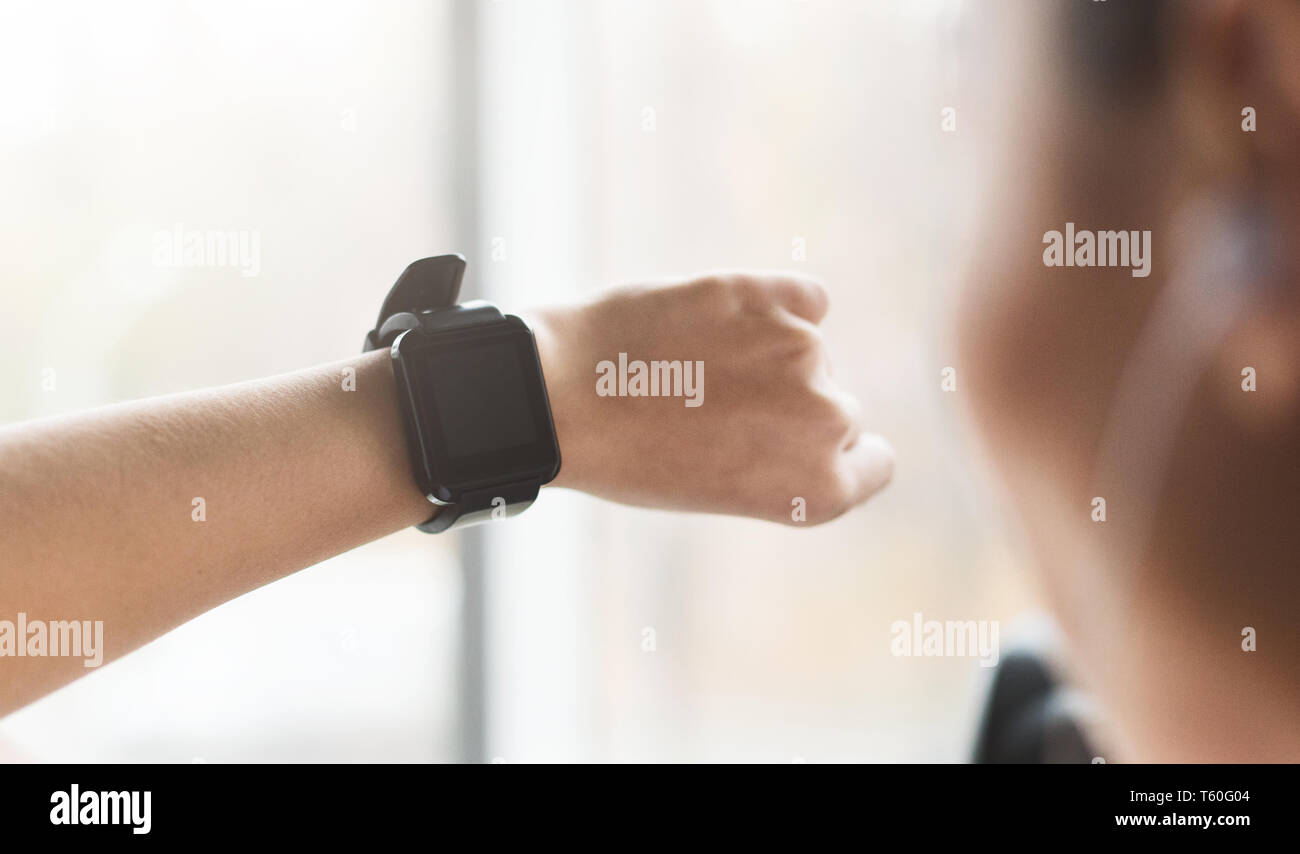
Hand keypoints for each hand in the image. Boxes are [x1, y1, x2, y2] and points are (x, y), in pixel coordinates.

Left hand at [529, 273, 892, 524]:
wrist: (562, 399)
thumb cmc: (633, 458)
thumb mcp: (724, 488)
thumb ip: (790, 459)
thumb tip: (833, 413)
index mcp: (820, 491)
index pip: (874, 460)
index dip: (835, 451)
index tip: (795, 442)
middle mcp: (829, 424)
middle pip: (838, 409)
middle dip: (794, 407)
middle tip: (721, 410)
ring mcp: (804, 354)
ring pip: (812, 352)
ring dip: (773, 355)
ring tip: (697, 369)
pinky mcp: (771, 295)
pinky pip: (806, 298)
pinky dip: (779, 304)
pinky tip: (724, 320)